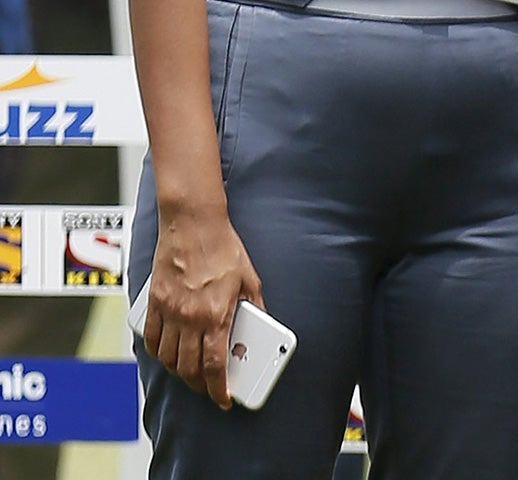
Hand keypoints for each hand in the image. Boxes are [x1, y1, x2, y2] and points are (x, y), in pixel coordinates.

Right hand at [141, 204, 263, 410]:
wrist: (193, 225)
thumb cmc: (223, 248)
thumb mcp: (249, 279)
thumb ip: (254, 306)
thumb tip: (259, 326)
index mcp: (215, 315)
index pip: (214, 366)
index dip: (218, 390)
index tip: (224, 400)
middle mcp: (189, 318)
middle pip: (188, 368)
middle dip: (199, 385)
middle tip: (209, 387)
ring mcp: (169, 312)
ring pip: (167, 358)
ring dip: (178, 371)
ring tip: (190, 371)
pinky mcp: (154, 303)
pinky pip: (151, 339)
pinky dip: (158, 352)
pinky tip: (167, 353)